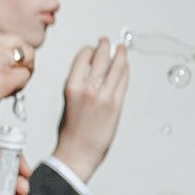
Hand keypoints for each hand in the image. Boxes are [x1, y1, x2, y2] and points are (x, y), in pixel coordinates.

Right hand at [0, 26, 36, 111]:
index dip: (1, 47)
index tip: (0, 57)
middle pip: (15, 39)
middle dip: (18, 53)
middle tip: (16, 66)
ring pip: (26, 53)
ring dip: (25, 66)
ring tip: (17, 78)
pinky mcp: (7, 77)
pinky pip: (24, 75)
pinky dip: (22, 83)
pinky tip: (11, 90)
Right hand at [53, 39, 128, 181]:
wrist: (77, 153)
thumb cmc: (71, 132)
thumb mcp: (69, 102)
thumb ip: (80, 85)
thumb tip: (92, 72)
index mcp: (72, 86)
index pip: (83, 58)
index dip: (90, 50)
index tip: (93, 48)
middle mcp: (87, 88)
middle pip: (100, 58)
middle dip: (105, 46)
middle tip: (108, 42)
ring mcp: (103, 96)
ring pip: (115, 67)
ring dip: (119, 54)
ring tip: (121, 49)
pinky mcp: (116, 105)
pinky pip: (123, 82)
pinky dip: (125, 71)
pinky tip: (125, 66)